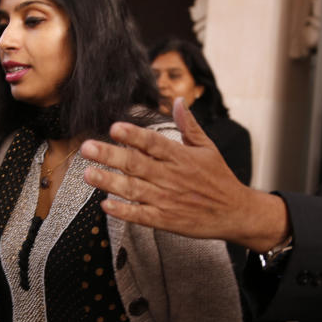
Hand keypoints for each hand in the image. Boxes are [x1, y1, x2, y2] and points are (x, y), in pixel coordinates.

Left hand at [80, 98, 288, 251]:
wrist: (234, 213)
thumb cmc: (219, 179)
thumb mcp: (207, 148)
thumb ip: (188, 125)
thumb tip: (177, 101)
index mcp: (181, 157)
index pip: (153, 143)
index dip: (134, 135)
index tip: (114, 127)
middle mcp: (171, 177)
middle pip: (136, 164)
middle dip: (110, 155)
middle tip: (87, 148)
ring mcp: (167, 200)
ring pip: (133, 189)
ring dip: (109, 182)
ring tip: (88, 174)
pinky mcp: (165, 220)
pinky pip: (141, 215)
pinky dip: (124, 211)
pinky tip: (106, 205)